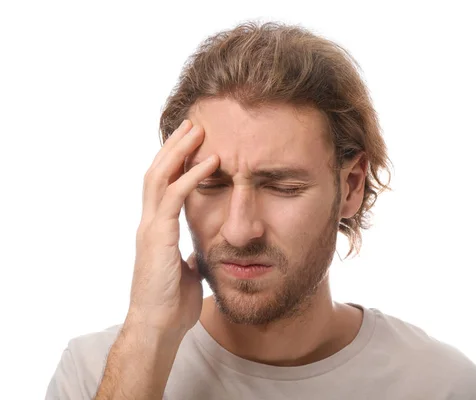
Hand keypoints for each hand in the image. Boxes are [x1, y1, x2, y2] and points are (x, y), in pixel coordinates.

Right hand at [126, 119, 218, 337]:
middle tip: (192, 123)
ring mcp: (150, 229)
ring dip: (179, 151)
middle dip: (174, 146)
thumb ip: (190, 253)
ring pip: (159, 177)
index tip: (191, 143)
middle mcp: (149, 223)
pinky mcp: (157, 238)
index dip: (175, 162)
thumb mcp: (187, 270)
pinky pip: (173, 199)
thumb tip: (200, 247)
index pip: (162, 186)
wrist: (158, 328)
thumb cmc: (172, 303)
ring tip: (198, 130)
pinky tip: (210, 164)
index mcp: (156, 229)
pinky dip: (192, 178)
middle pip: (156, 172)